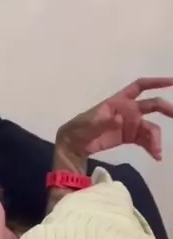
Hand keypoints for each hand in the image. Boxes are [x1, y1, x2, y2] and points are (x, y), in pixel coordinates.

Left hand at [58, 77, 172, 160]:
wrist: (74, 144)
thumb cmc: (80, 127)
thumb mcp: (88, 123)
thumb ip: (103, 121)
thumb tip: (119, 118)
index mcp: (119, 101)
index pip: (140, 86)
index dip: (156, 82)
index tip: (172, 82)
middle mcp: (128, 110)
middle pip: (152, 105)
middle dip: (166, 109)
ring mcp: (131, 124)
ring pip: (151, 128)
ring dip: (156, 139)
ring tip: (157, 152)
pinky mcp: (130, 137)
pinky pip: (146, 141)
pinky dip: (152, 147)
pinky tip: (156, 156)